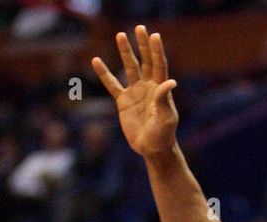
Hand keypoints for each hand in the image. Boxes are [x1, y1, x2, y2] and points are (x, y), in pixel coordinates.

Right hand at [92, 26, 178, 159]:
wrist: (152, 148)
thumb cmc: (163, 135)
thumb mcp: (166, 118)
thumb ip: (164, 99)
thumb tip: (170, 81)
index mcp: (161, 89)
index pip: (159, 65)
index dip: (157, 51)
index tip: (154, 35)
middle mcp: (149, 86)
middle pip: (146, 60)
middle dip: (143, 44)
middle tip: (139, 27)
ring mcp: (135, 92)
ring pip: (130, 68)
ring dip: (125, 51)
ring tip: (120, 34)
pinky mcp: (123, 101)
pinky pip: (112, 84)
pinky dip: (104, 73)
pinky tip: (96, 60)